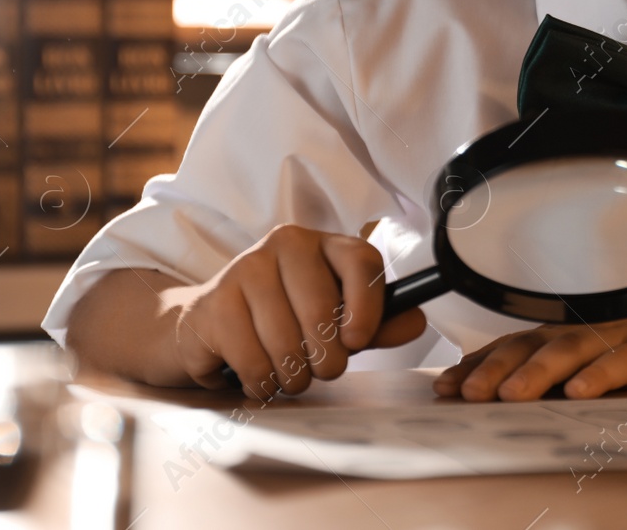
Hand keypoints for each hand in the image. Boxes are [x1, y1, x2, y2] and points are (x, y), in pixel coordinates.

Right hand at [167, 224, 426, 398]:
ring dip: (293, 375)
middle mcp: (286, 244)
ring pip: (286, 340)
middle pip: (322, 308)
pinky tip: (261, 377)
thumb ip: (378, 324)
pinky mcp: (215, 302)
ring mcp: (246, 268)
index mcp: (325, 244)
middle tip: (322, 369)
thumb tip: (416, 322)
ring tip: (289, 374)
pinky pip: (253, 359)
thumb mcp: (338, 320)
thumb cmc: (285, 321)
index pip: (361, 260)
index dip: (367, 305)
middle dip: (328, 358)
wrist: (210, 327)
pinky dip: (262, 382)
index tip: (359, 341)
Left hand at [432, 297, 626, 401]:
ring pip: (566, 354)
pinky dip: (597, 376)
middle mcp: (579, 332)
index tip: (443, 385)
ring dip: (535, 374)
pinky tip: (579, 391)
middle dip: (493, 370)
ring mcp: (611, 339)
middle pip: (528, 349)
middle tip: (464, 393)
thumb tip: (499, 385)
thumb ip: (551, 362)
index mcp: (562, 332)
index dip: (476, 364)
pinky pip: (617, 364)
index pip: (509, 346)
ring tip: (510, 395)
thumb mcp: (591, 347)